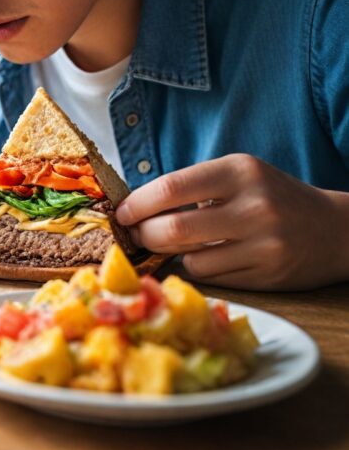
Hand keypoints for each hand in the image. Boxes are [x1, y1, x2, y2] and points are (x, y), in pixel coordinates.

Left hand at [115, 154, 348, 290]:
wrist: (334, 229)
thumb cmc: (269, 196)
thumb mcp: (235, 175)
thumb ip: (190, 186)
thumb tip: (132, 206)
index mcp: (239, 171)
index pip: (170, 188)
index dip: (137, 204)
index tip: (121, 213)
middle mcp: (254, 206)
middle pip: (173, 230)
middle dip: (144, 235)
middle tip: (136, 234)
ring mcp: (263, 244)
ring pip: (190, 260)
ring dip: (171, 255)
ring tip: (174, 244)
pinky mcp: (268, 276)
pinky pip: (212, 278)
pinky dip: (198, 268)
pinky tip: (206, 257)